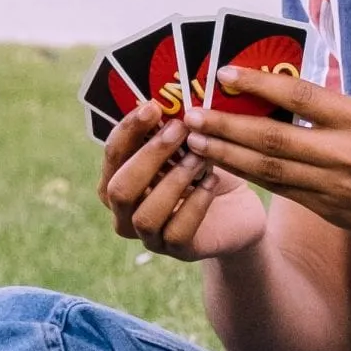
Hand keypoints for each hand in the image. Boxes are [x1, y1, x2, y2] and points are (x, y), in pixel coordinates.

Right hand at [99, 99, 266, 259]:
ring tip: (200, 158)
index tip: (153, 106)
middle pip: (119, 190)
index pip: (113, 155)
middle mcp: (124, 212)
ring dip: (174, 182)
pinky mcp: (177, 251)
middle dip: (149, 156)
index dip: (128, 131)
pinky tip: (212, 182)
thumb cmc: (204, 169)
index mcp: (119, 179)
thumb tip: (167, 100)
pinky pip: (176, 233)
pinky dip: (196, 205)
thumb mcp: (186, 146)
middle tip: (180, 129)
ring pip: (145, 215)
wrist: (238, 209)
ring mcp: (148, 235)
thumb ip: (169, 131)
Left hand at [179, 67, 350, 244]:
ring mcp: (338, 187)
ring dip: (228, 155)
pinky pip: (283, 191)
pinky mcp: (332, 212)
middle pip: (276, 137)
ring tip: (195, 142)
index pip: (302, 96)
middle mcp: (349, 155)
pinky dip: (251, 176)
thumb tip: (280, 89)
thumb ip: (333, 106)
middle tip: (191, 115)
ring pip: (271, 170)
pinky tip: (225, 165)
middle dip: (227, 126)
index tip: (226, 74)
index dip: (260, 84)